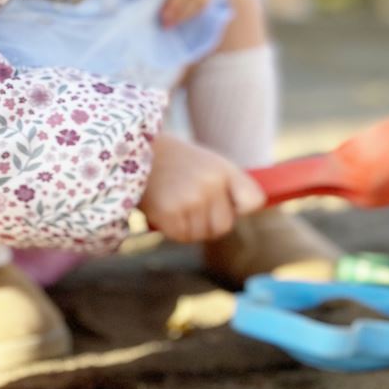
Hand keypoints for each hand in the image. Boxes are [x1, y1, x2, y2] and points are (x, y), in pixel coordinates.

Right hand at [140, 133, 264, 242]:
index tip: (229, 205)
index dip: (240, 208)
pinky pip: (182, 236)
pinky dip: (173, 228)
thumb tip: (251, 210)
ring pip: (202, 234)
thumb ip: (229, 186)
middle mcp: (210, 185)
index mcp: (224, 170)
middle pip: (225, 225)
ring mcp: (190, 200)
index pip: (253, 200)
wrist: (135, 152)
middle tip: (191, 203)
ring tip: (176, 202)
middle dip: (210, 222)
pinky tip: (165, 209)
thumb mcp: (208, 164)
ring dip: (189, 226)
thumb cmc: (176, 162)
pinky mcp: (169, 214)